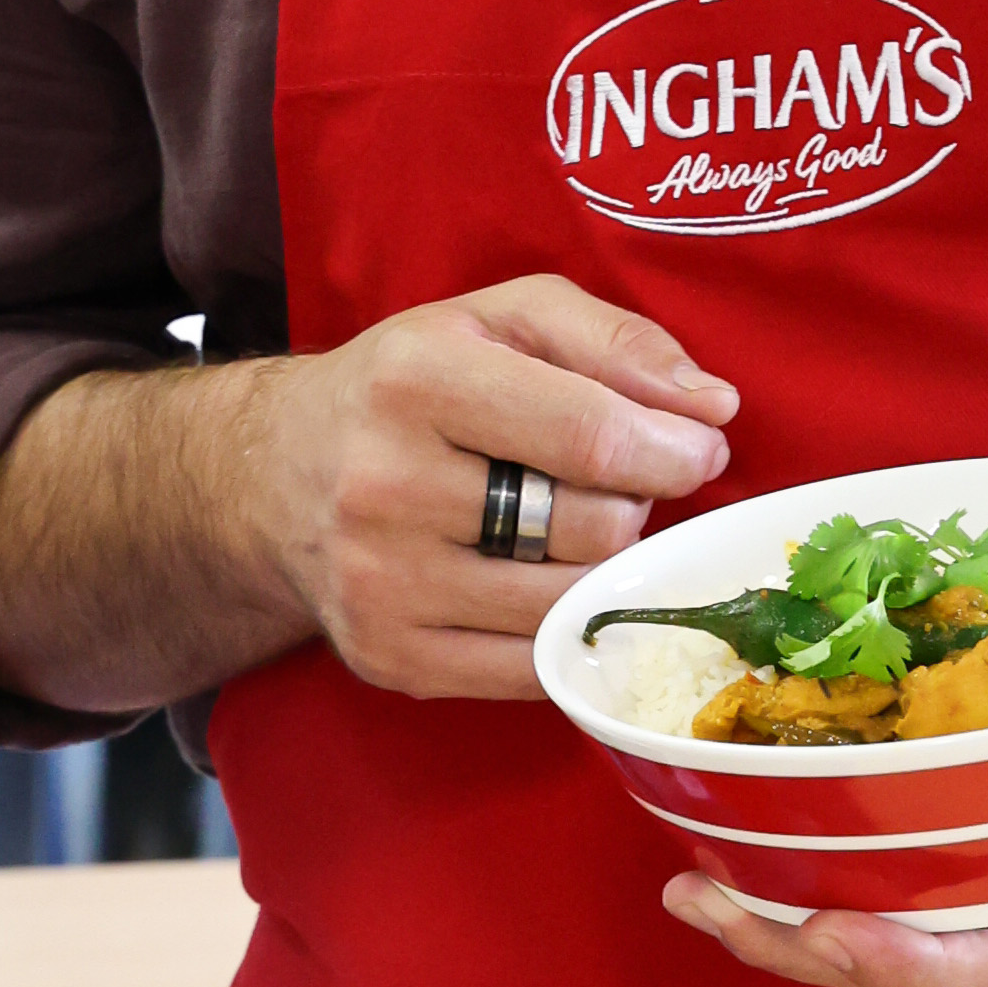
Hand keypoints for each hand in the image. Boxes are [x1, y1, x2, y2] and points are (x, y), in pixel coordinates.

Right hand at [242, 279, 738, 698]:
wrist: (272, 478)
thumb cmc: (408, 387)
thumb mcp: (500, 318)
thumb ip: (616, 341)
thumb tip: (714, 409)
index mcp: (417, 380)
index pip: (594, 435)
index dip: (674, 451)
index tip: (697, 450)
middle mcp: (385, 484)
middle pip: (593, 527)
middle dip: (630, 506)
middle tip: (604, 486)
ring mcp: (381, 583)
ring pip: (570, 605)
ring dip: (600, 571)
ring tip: (573, 533)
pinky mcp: (389, 658)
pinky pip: (533, 668)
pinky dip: (564, 632)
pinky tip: (547, 587)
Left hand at [661, 683, 987, 986]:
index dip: (932, 963)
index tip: (839, 932)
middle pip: (944, 986)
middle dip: (820, 953)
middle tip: (706, 898)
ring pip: (911, 980)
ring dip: (799, 943)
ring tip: (694, 891)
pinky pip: (914, 957)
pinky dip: (828, 924)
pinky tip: (740, 885)